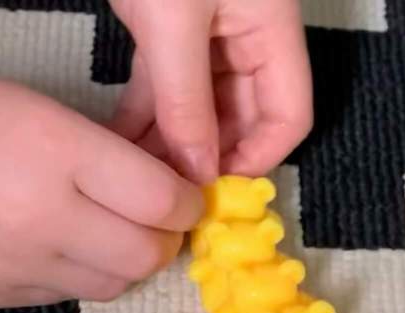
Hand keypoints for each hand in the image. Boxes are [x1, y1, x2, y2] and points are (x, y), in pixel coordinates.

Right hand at [0, 68, 203, 306]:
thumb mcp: (27, 107)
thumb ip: (95, 153)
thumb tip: (150, 192)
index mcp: (56, 152)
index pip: (162, 200)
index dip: (187, 202)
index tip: (184, 197)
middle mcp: (45, 219)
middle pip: (146, 256)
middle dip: (164, 241)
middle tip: (153, 224)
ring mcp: (19, 267)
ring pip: (111, 286)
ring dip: (124, 264)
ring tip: (106, 237)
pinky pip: (63, 297)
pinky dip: (76, 278)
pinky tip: (54, 250)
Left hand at [109, 0, 312, 182]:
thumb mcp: (174, 22)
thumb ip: (186, 102)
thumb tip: (198, 176)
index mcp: (271, 32)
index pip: (287, 117)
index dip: (256, 160)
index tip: (214, 193)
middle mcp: (245, 40)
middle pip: (240, 121)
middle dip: (205, 160)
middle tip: (167, 197)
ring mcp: (205, 39)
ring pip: (196, 112)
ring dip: (167, 148)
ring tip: (136, 183)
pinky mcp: (165, 33)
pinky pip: (161, 91)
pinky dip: (141, 121)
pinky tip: (117, 151)